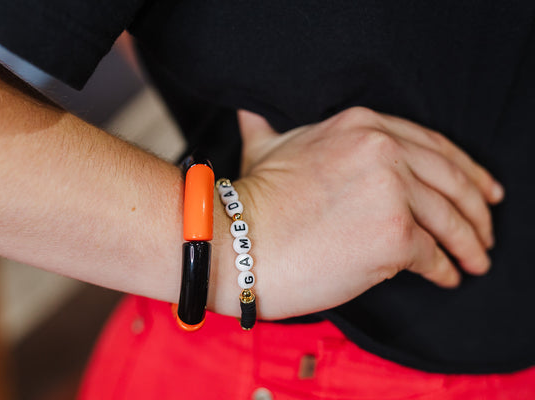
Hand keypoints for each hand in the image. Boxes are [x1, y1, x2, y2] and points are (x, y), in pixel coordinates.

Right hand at [234, 107, 503, 318]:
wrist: (237, 241)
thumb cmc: (251, 201)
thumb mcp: (265, 149)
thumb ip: (269, 127)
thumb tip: (249, 113)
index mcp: (362, 126)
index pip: (432, 145)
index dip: (465, 169)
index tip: (483, 188)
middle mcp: (383, 150)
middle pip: (451, 181)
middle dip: (477, 209)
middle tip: (486, 231)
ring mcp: (391, 192)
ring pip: (449, 220)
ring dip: (469, 244)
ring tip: (476, 261)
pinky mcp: (393, 236)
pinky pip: (432, 255)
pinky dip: (445, 269)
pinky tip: (446, 276)